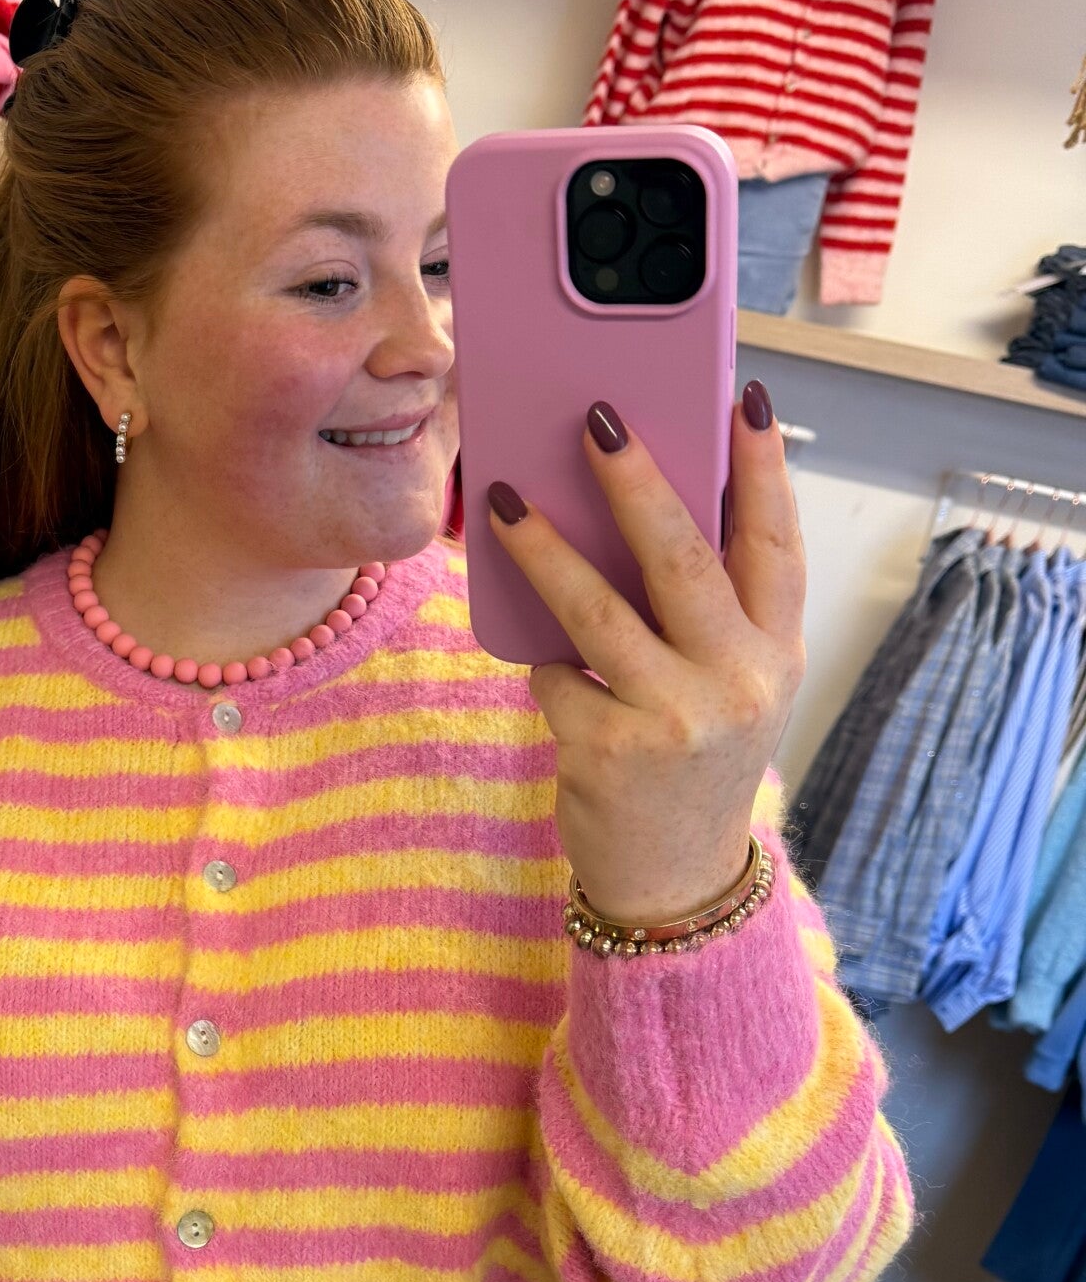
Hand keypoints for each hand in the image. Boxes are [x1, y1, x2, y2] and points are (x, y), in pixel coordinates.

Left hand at [487, 384, 804, 923]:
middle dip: (634, 479)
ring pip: (595, 609)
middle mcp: (739, 683)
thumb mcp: (733, 687)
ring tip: (503, 500)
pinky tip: (545, 667)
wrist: (676, 883)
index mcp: (779, 654)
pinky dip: (544, 665)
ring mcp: (674, 718)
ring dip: (543, 548)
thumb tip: (641, 504)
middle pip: (681, 558)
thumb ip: (711, 614)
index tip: (741, 398)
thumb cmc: (696, 760)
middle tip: (595, 418)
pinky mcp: (608, 749)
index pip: (777, 543)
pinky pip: (554, 675)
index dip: (763, 469)